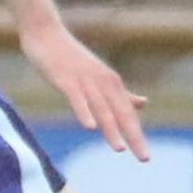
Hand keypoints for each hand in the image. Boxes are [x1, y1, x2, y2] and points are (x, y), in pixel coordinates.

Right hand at [21, 17, 149, 160]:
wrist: (46, 33)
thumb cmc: (72, 57)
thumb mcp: (101, 76)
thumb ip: (120, 92)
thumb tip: (144, 103)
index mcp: (112, 84)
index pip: (127, 114)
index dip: (137, 135)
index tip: (145, 158)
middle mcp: (103, 82)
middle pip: (120, 113)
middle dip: (132, 136)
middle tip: (144, 159)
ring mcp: (85, 80)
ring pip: (101, 108)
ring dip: (111, 128)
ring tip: (119, 149)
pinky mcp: (66, 78)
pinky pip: (77, 97)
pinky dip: (84, 111)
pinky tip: (90, 127)